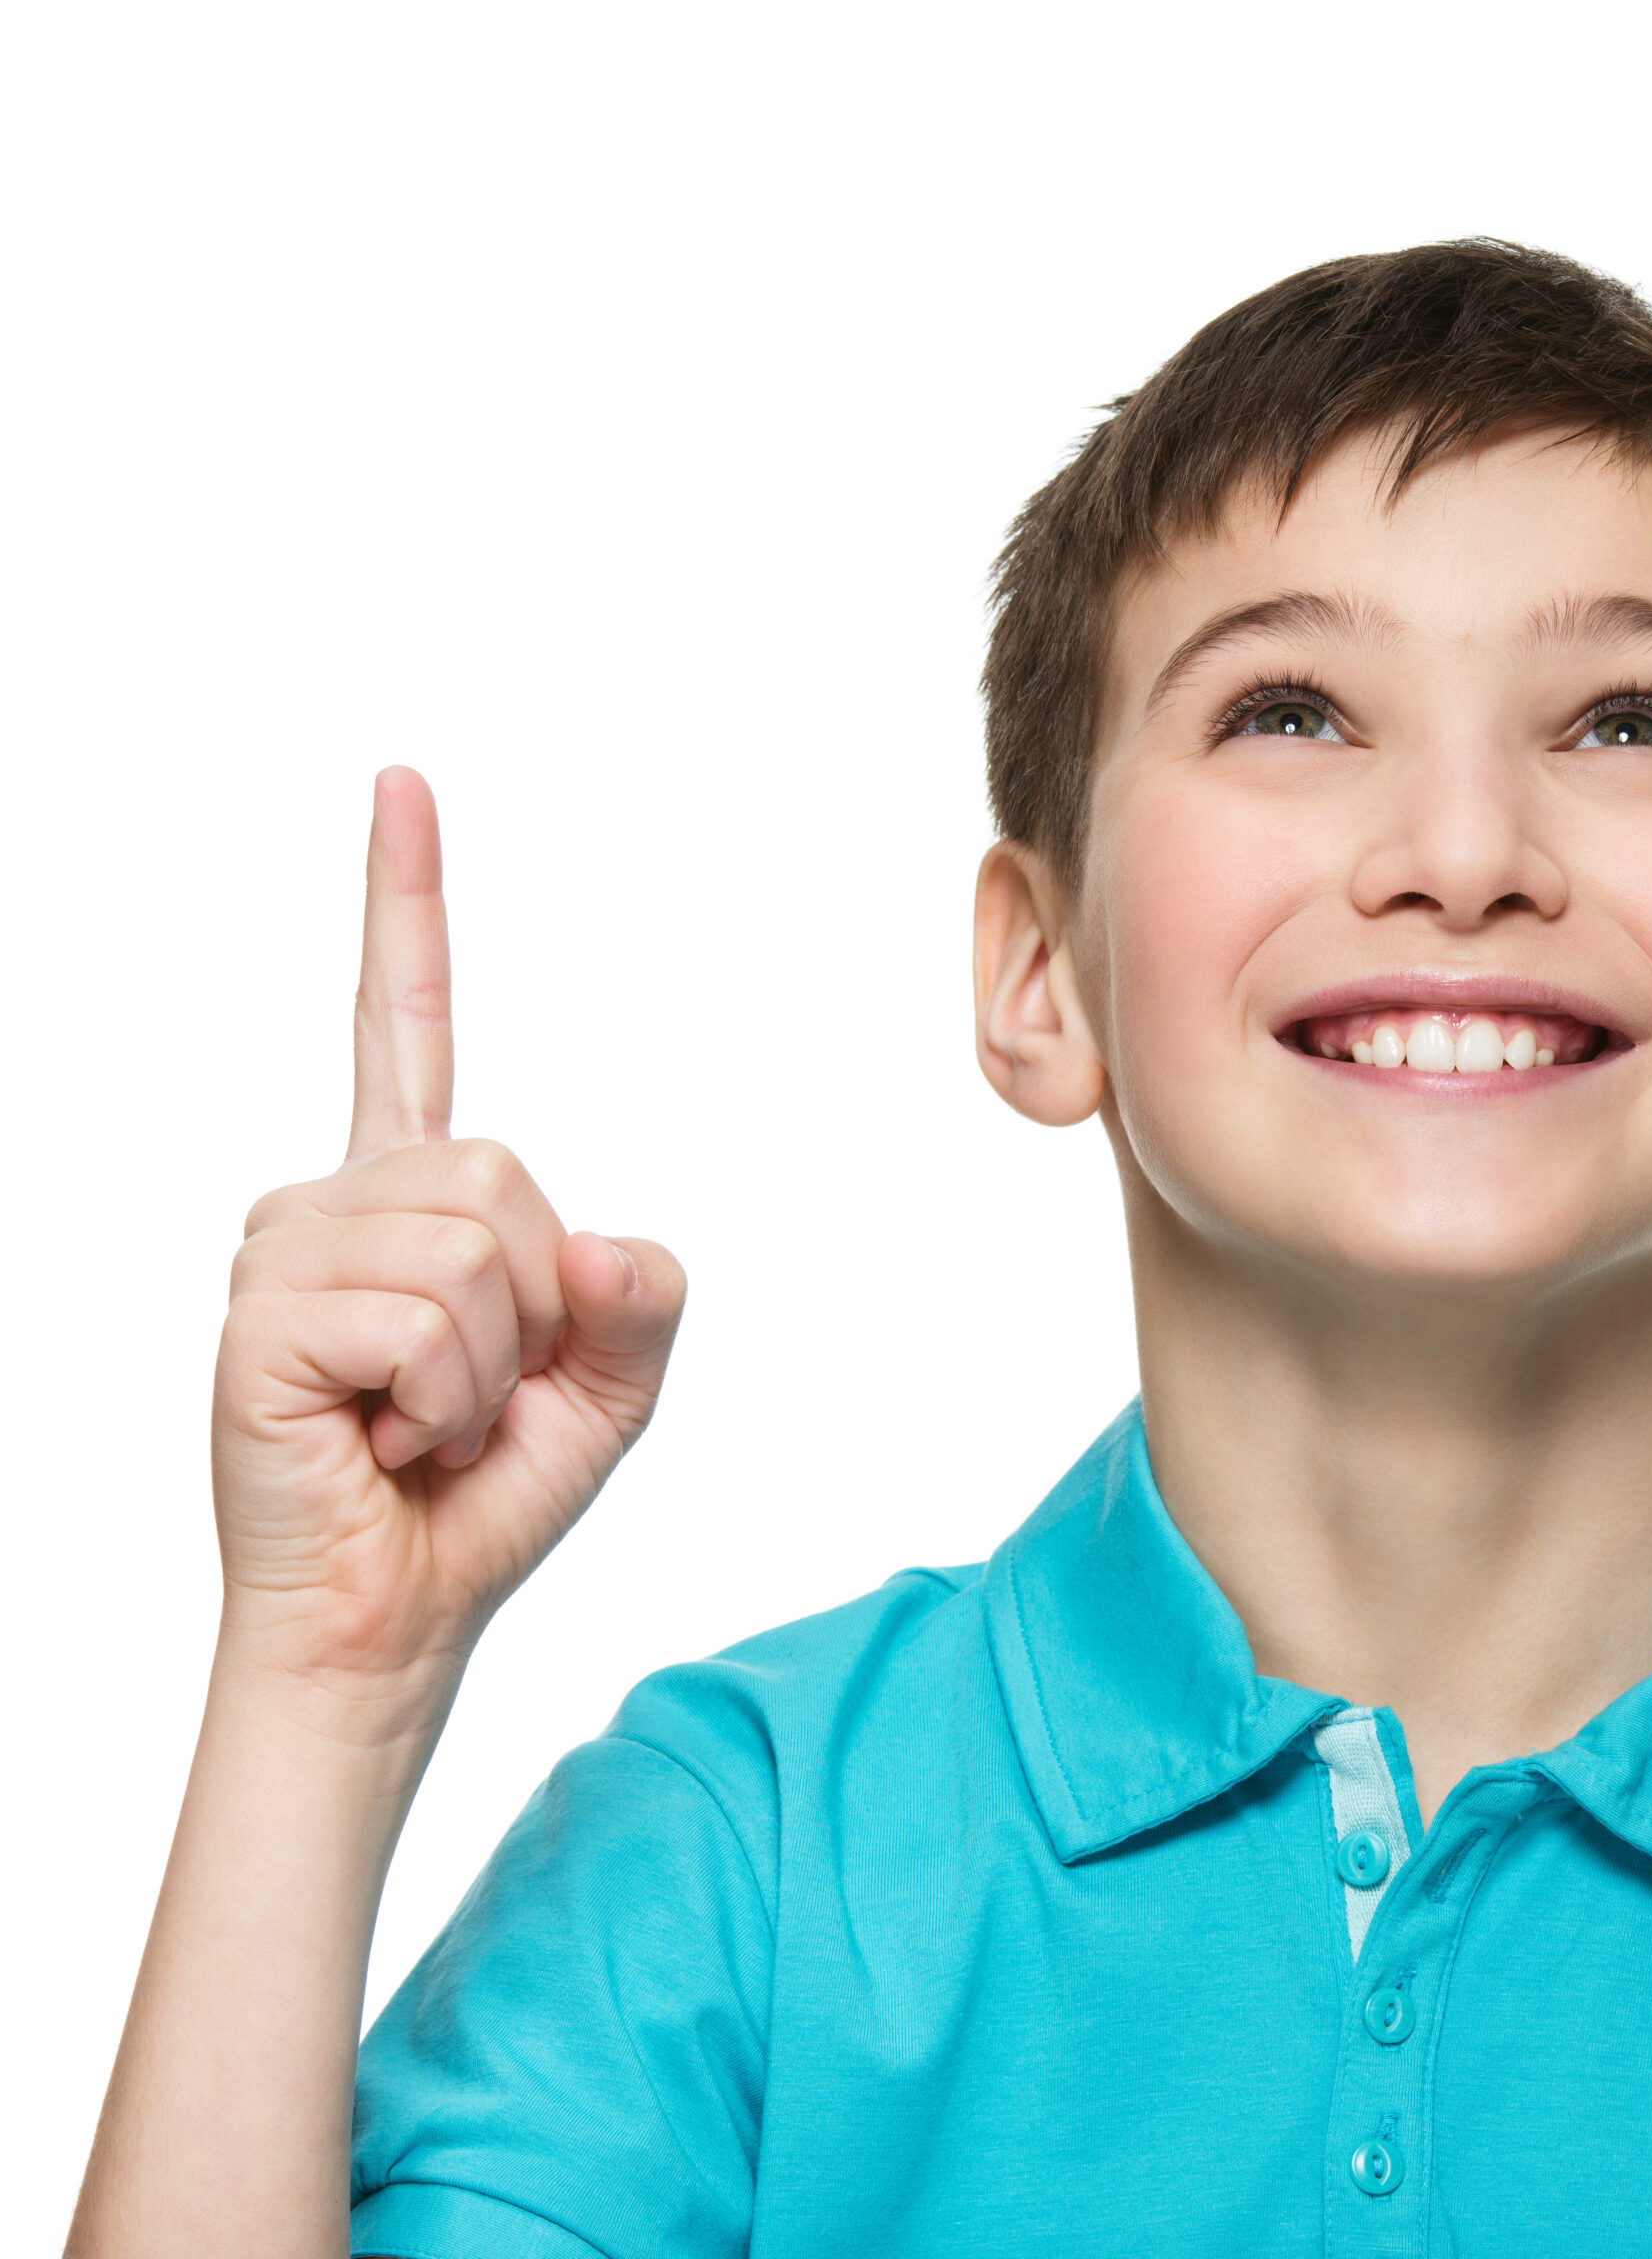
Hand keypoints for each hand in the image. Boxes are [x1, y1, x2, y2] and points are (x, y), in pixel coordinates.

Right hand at [212, 768, 683, 1714]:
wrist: (392, 1617)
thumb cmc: (482, 1493)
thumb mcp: (611, 1381)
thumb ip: (640, 1293)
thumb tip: (600, 1244)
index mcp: (410, 1193)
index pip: (403, 1021)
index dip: (404, 903)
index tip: (401, 786)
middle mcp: (334, 1200)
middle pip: (504, 1170)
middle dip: (533, 1304)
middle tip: (469, 1391)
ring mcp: (284, 1251)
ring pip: (476, 1243)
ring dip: (489, 1361)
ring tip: (421, 1419)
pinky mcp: (260, 1318)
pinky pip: (426, 1318)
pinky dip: (444, 1398)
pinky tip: (384, 1438)